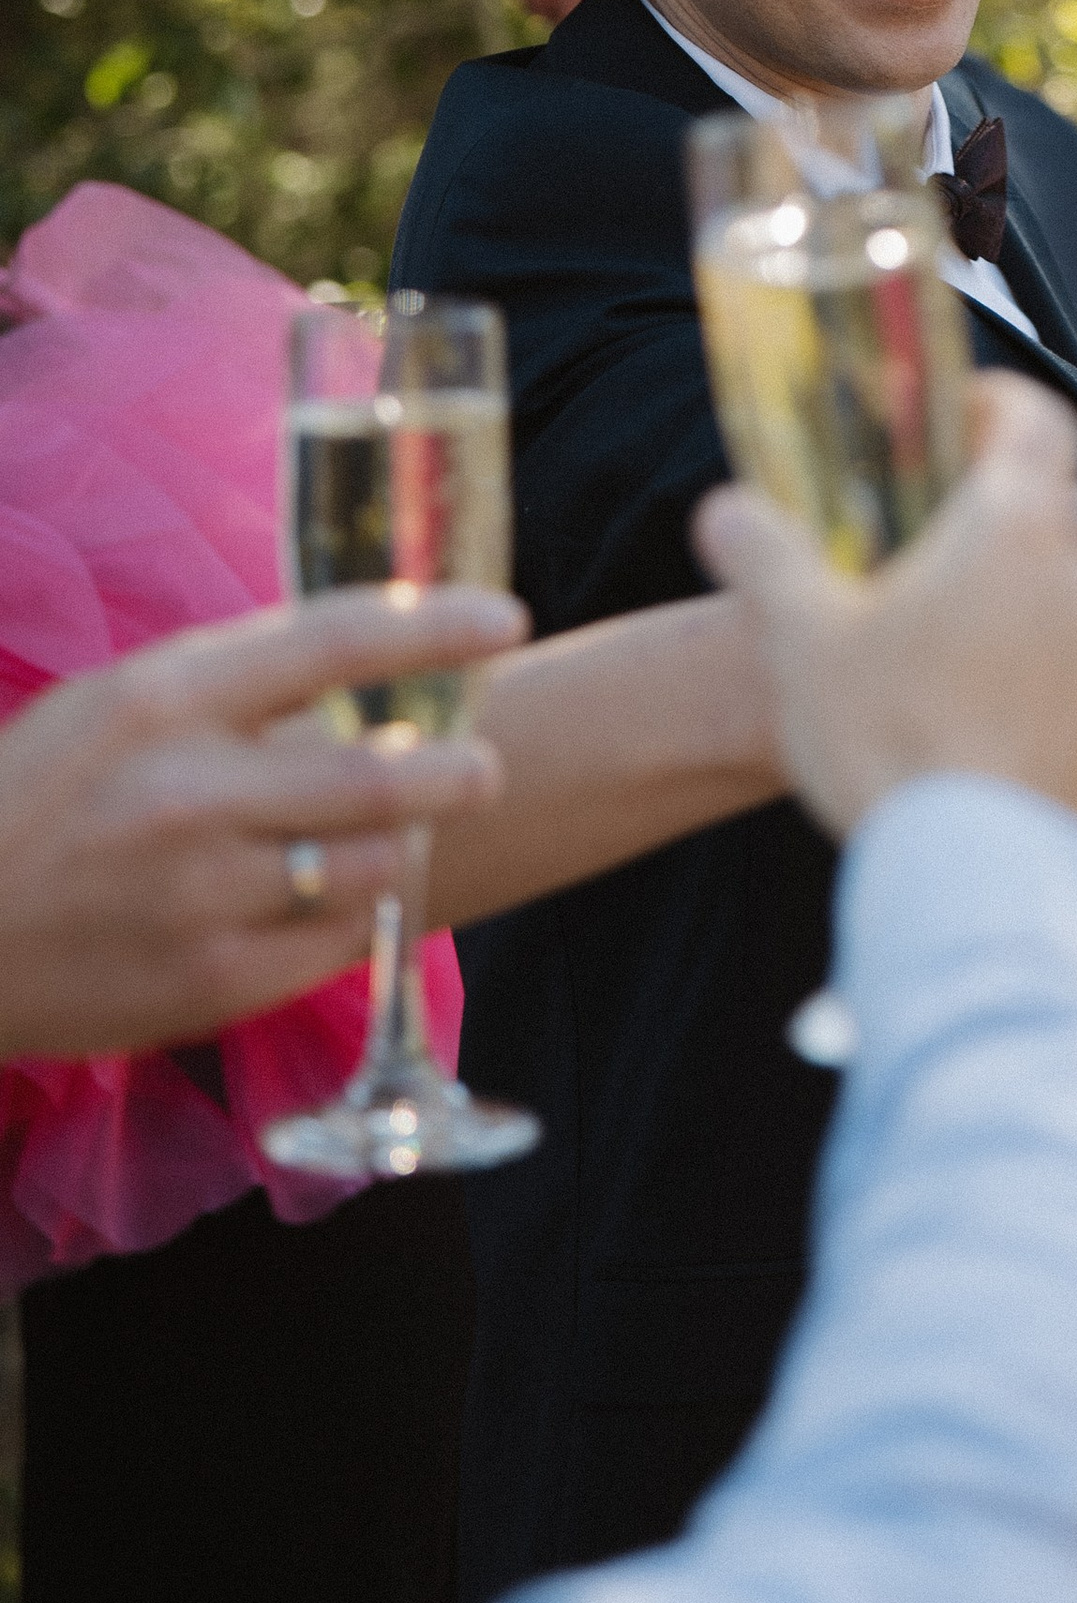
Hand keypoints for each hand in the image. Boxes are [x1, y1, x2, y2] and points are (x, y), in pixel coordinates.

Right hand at [0, 587, 522, 1063]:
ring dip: (407, 842)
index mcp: (160, 700)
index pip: (333, 641)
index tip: (503, 619)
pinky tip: (343, 894)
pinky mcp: (209, 984)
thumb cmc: (30, 801)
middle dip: (455, 765)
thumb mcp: (113, 705)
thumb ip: (234, 681)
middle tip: (480, 762)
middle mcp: (189, 795)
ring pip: (372, 862)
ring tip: (402, 830)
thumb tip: (369, 659)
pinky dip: (358, 912)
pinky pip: (338, 942)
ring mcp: (201, 897)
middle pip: (380, 771)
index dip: (435, 626)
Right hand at [693, 371, 1076, 834]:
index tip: (969, 419)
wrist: (967, 880)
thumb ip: (763, 555)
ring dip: (1041, 608)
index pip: (1040, 422)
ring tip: (975, 644)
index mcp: (1015, 530)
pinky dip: (1057, 680)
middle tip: (956, 553)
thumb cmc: (888, 741)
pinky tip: (998, 713)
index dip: (1004, 407)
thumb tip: (725, 511)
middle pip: (1070, 518)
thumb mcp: (798, 638)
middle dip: (1017, 526)